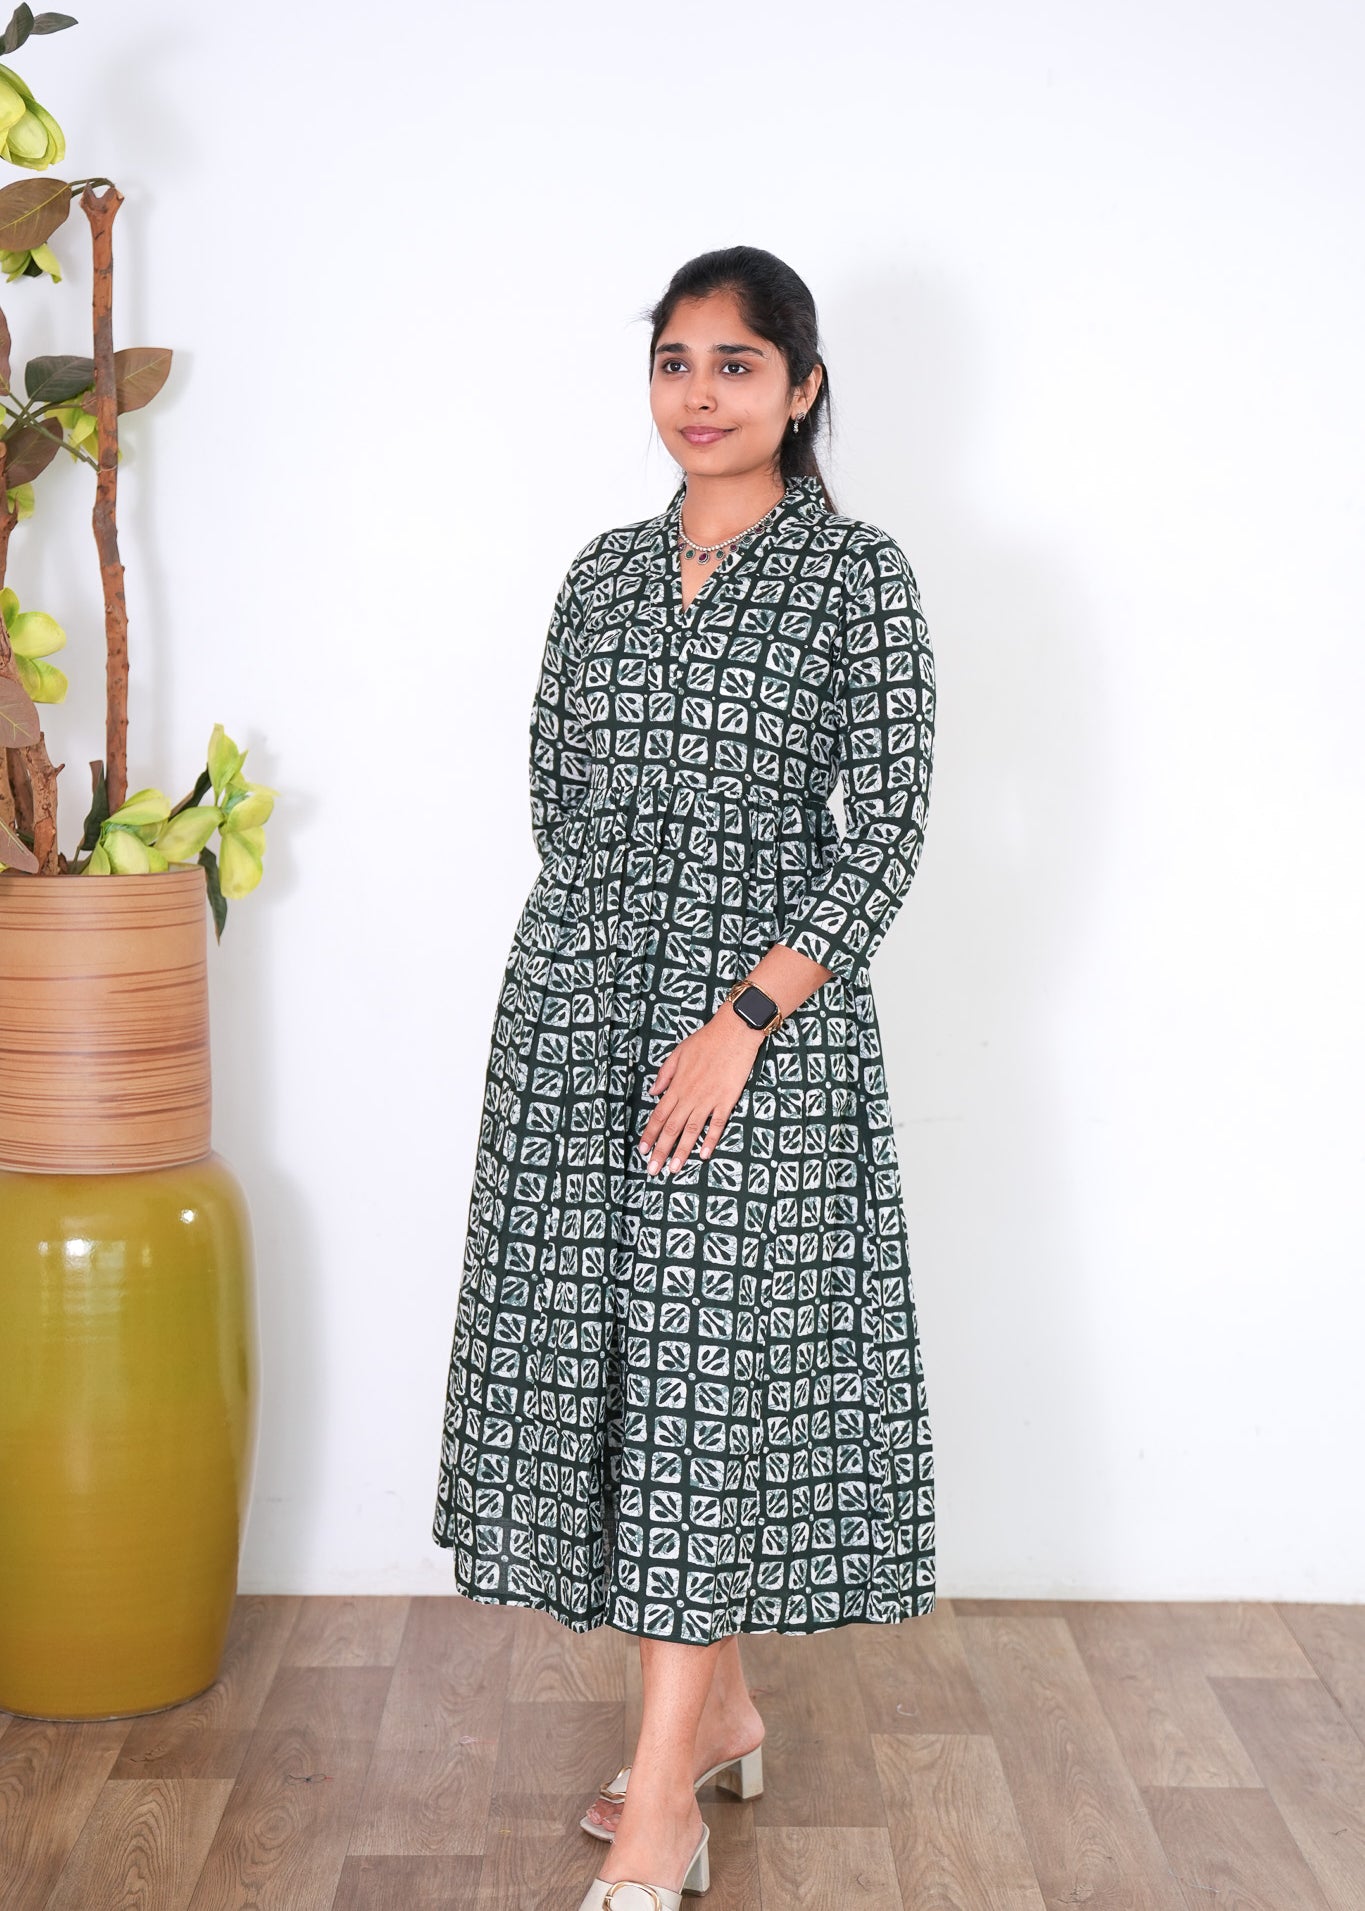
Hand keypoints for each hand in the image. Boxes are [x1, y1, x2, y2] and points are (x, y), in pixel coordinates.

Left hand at [638, 1003, 764, 1174]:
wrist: (734, 1032)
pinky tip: (704, 1155)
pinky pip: (717, 1124)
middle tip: (653, 1170)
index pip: (658, 1115)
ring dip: (682, 1151)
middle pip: (671, 1128)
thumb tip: (652, 1092)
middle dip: (661, 1151)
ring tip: (674, 1169)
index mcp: (677, 1086)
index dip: (650, 1134)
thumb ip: (664, 1074)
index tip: (642, 1150)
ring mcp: (709, 1099)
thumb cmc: (706, 1040)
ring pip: (691, 1130)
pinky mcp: (727, 1100)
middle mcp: (690, 1096)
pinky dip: (710, 1140)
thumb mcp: (678, 1053)